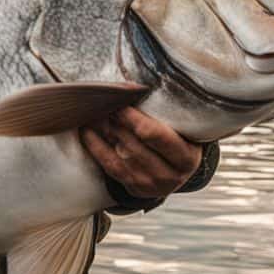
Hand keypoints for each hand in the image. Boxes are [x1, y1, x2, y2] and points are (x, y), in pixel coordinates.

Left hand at [80, 107, 201, 198]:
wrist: (176, 172)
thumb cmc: (179, 141)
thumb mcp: (183, 130)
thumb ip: (167, 112)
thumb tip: (131, 85)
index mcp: (187, 158)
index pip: (156, 136)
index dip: (135, 118)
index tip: (122, 100)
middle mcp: (171, 176)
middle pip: (135, 144)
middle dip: (117, 121)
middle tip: (103, 102)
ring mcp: (151, 184)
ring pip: (121, 154)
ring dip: (104, 130)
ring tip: (93, 112)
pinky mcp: (134, 188)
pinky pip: (110, 166)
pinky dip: (96, 147)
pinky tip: (87, 130)